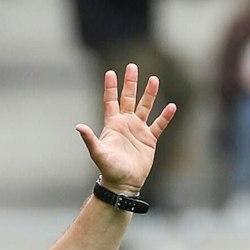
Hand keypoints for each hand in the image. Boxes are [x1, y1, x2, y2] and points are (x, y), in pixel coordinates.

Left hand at [76, 63, 177, 196]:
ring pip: (145, 107)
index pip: (111, 101)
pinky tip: (171, 106)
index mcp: (113, 124)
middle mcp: (126, 124)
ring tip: (154, 79)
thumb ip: (90, 139)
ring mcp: (138, 130)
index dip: (110, 87)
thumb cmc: (108, 169)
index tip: (110, 72)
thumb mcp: (98, 153)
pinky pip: (159, 125)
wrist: (123, 183)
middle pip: (129, 98)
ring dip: (150, 94)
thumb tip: (78, 127)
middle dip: (130, 83)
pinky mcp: (150, 140)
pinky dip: (165, 117)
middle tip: (132, 66)